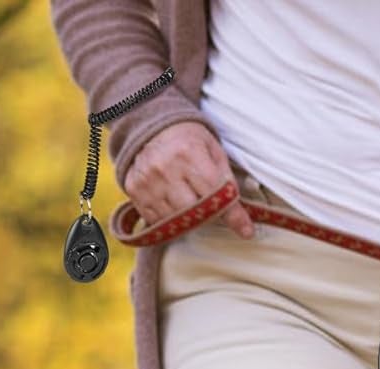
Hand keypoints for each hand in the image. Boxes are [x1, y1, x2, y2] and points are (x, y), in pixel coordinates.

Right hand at [122, 121, 254, 238]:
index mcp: (188, 153)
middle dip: (206, 215)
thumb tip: (245, 229)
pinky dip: (168, 218)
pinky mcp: (134, 189)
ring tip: (189, 202)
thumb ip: (230, 188)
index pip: (213, 193)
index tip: (245, 230)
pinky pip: (155, 219)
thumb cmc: (191, 142)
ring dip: (187, 219)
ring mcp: (147, 180)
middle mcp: (164, 167)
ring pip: (174, 220)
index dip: (230, 213)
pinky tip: (173, 203)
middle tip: (209, 208)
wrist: (154, 128)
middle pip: (192, 212)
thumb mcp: (215, 155)